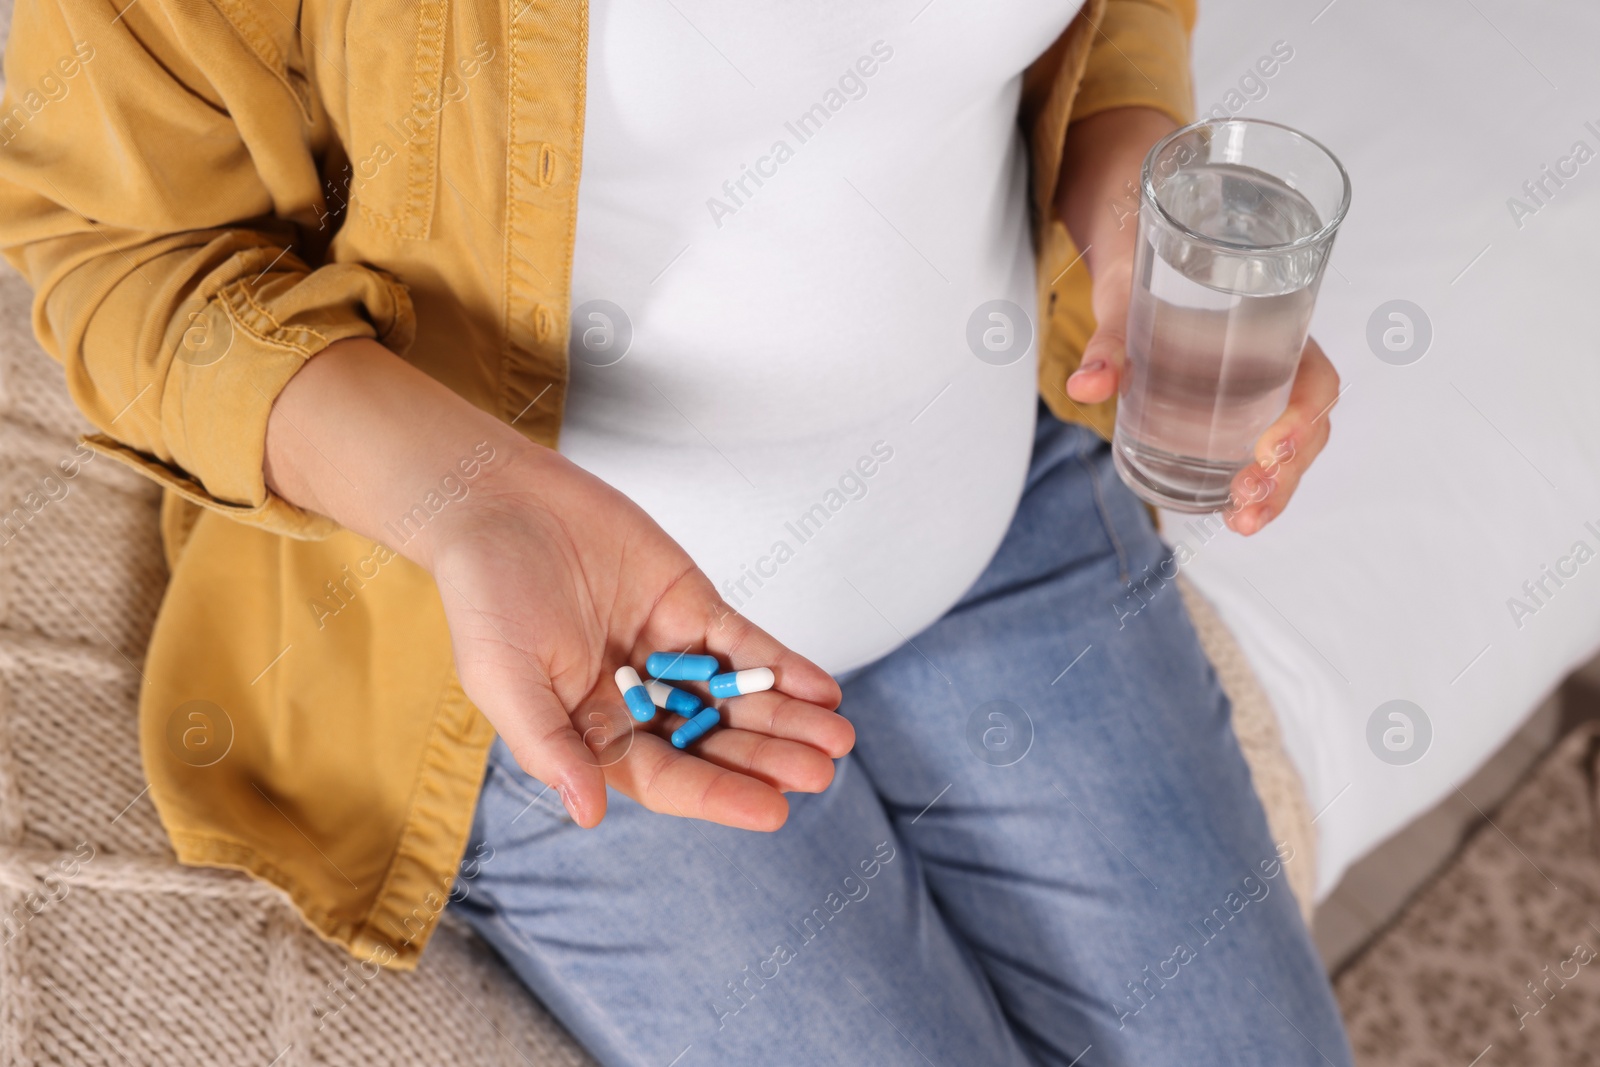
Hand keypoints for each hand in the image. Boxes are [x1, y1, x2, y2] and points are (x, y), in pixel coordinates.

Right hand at [264, 338, 852, 832]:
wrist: (498, 503)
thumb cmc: (486, 595)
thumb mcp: (505, 678)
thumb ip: (549, 745)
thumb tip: (588, 813)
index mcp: (593, 734)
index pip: (666, 776)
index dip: (719, 795)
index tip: (774, 811)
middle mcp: (639, 704)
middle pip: (714, 742)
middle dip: (768, 758)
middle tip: (822, 772)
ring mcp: (670, 654)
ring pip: (738, 698)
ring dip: (788, 720)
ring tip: (838, 740)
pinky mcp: (691, 607)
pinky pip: (745, 646)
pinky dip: (783, 667)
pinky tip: (823, 690)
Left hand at [1056, 107, 1339, 533]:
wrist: (1138, 229)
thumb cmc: (1145, 251)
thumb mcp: (1127, 290)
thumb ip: (1112, 335)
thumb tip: (1086, 383)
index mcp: (1275, 322)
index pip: (1316, 380)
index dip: (1304, 420)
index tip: (1270, 450)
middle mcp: (1276, 358)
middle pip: (1307, 429)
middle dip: (1285, 476)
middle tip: (1245, 508)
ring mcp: (1256, 384)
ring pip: (1288, 447)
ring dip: (1273, 491)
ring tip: (1239, 523)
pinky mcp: (1228, 402)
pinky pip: (1256, 447)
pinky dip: (1251, 482)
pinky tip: (1227, 512)